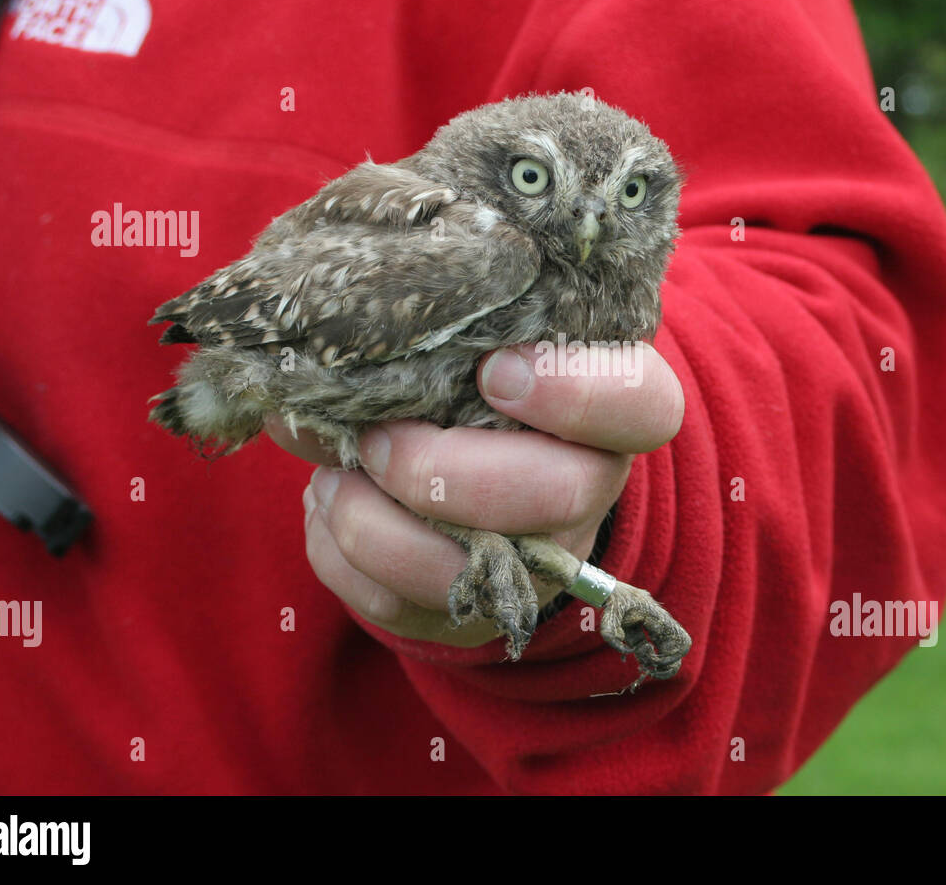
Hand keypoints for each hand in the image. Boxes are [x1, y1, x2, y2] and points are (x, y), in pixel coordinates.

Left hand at [268, 342, 684, 648]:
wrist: (460, 456)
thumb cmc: (463, 373)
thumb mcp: (457, 339)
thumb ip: (410, 340)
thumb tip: (305, 380)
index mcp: (605, 402)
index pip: (640, 404)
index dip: (575, 394)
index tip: (494, 372)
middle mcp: (588, 483)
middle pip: (561, 494)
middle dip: (447, 472)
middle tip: (379, 442)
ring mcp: (537, 557)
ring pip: (472, 570)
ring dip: (375, 527)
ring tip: (331, 479)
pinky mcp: (473, 605)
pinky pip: (403, 605)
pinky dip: (342, 558)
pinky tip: (330, 508)